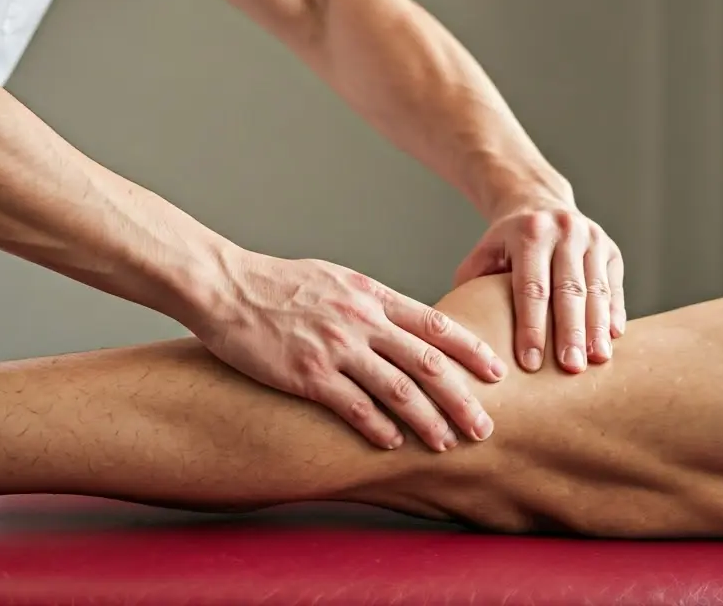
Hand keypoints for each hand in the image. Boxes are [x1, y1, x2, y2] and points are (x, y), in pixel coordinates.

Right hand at [195, 253, 507, 451]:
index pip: (434, 323)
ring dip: (428, 420)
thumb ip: (370, 302)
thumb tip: (401, 324)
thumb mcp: (335, 279)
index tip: (496, 371)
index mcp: (371, 295)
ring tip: (448, 443)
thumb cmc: (277, 283)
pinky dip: (377, 426)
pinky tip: (393, 443)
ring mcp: (335, 347)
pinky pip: (352, 405)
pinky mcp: (306, 372)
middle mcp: (360, 319)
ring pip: (397, 388)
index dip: (470, 349)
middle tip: (486, 425)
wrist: (226, 286)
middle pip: (426, 361)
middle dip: (461, 397)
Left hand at [454, 191, 624, 373]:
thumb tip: (458, 329)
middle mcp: (564, 231)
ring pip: (596, 289)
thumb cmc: (506, 242)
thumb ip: (472, 283)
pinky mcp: (612, 250)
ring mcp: (592, 238)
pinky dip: (614, 314)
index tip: (531, 363)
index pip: (531, 288)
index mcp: (528, 233)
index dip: (531, 327)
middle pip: (569, 290)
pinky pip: (614, 287)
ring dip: (597, 328)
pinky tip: (613, 339)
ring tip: (597, 360)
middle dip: (570, 332)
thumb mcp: (484, 252)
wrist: (540, 203)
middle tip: (571, 369)